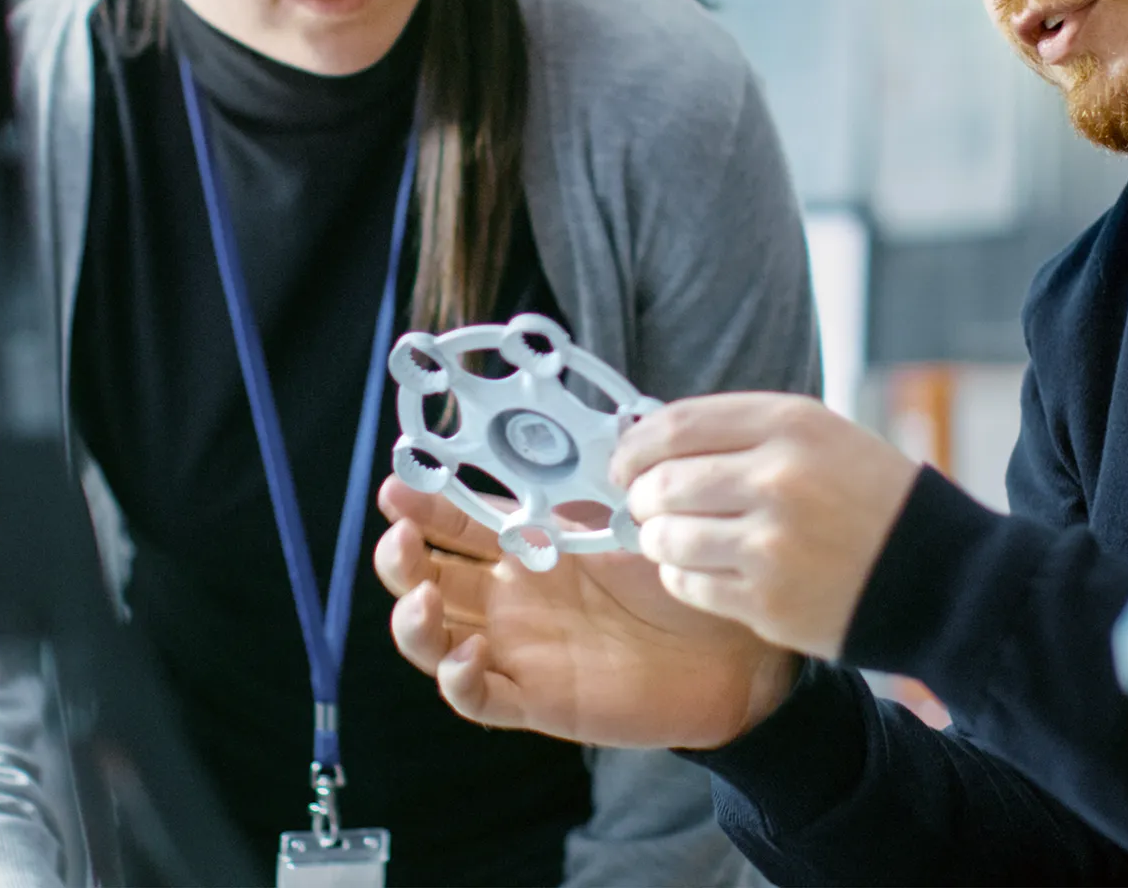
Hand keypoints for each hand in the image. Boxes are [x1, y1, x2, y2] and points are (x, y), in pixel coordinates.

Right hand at [374, 475, 798, 749]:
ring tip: (422, 597)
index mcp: (524, 547)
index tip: (398, 485)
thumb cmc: (676, 574)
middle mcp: (509, 598)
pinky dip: (460, 680)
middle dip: (399, 559)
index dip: (419, 506)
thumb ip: (580, 485)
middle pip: (425, 580)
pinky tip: (470, 655)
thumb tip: (547, 429)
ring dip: (413, 621)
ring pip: (434, 642)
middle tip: (401, 538)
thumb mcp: (623, 518)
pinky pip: (479, 699)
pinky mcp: (537, 698)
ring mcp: (517, 649)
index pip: (453, 524)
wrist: (729, 646)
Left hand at [612, 394, 919, 659]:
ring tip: (671, 537)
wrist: (941, 577)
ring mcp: (771, 543)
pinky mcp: (767, 601)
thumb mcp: (821, 436)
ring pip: (667, 536)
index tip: (624, 459)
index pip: (678, 424)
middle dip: (641, 495)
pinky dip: (680, 576)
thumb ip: (743, 432)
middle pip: (664, 481)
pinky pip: (688, 584)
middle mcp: (778, 478)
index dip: (637, 444)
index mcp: (791, 424)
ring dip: (657, 538)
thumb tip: (655, 440)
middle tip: (644, 503)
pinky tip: (700, 568)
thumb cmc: (873, 500)